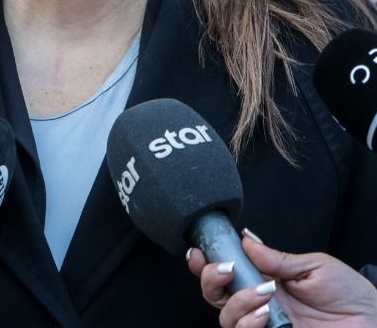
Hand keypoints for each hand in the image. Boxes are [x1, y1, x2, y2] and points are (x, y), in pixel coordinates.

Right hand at [186, 229, 376, 326]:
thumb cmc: (352, 296)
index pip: (227, 274)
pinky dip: (248, 322)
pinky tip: (264, 314)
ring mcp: (265, 325)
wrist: (375, 322)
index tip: (199, 252)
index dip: (206, 264)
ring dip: (237, 302)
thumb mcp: (315, 266)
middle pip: (215, 296)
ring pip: (226, 317)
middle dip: (211, 280)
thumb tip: (245, 240)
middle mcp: (260, 304)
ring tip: (263, 294)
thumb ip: (278, 258)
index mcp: (266, 281)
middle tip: (226, 270)